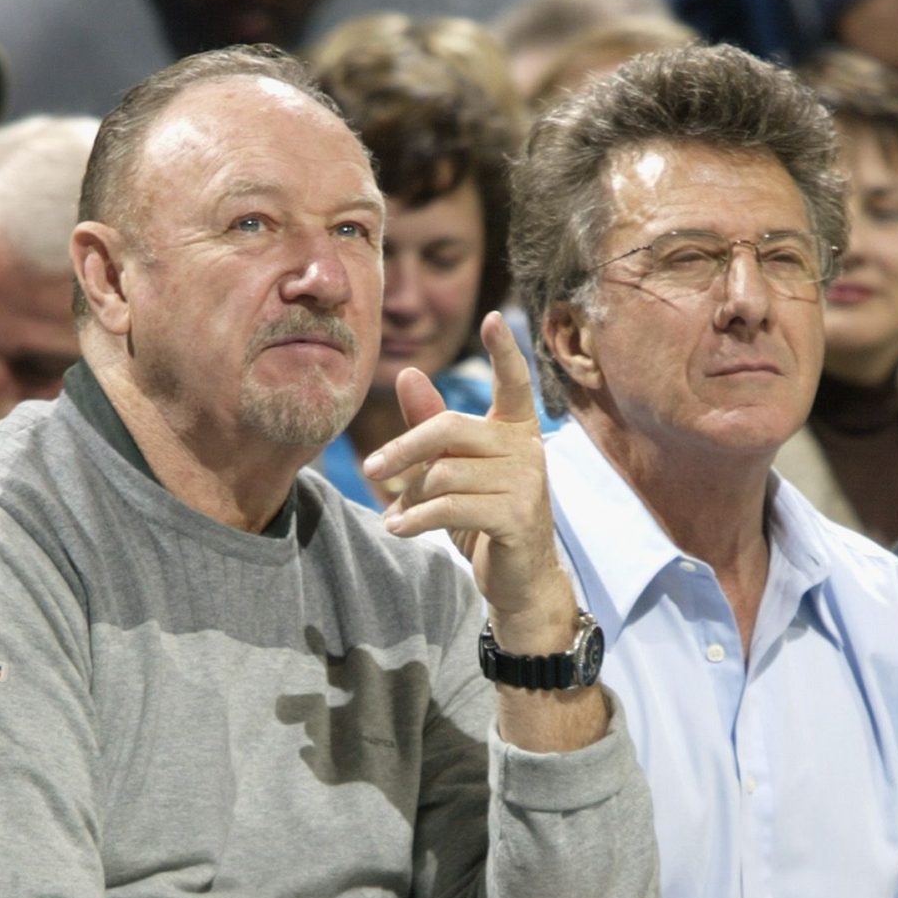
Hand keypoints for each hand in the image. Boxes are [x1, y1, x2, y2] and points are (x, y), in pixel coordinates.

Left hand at [367, 313, 577, 653]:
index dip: (503, 351)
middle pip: (450, 429)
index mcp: (516, 429)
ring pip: (444, 474)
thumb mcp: (456, 469)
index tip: (492, 317)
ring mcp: (527, 482)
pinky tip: (397, 528)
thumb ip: (432, 423)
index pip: (514, 382)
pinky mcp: (517, 516)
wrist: (518, 580)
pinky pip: (450, 507)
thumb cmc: (485, 516)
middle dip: (403, 449)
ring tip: (398, 515)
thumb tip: (409, 372)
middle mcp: (528, 448)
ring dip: (410, 498)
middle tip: (370, 470)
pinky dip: (416, 519)